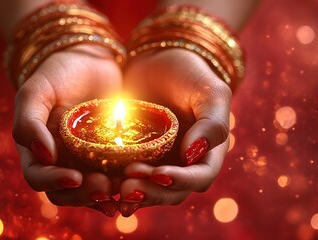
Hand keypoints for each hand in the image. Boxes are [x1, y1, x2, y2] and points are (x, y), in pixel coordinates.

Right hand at [13, 44, 121, 215]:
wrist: (90, 61)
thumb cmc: (58, 74)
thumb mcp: (36, 91)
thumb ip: (28, 122)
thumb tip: (45, 156)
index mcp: (37, 151)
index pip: (39, 177)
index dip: (54, 182)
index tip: (75, 177)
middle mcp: (60, 162)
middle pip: (67, 192)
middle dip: (84, 194)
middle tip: (105, 185)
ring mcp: (86, 161)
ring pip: (91, 190)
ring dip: (104, 195)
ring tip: (121, 188)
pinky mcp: (109, 157)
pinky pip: (114, 178)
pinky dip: (121, 187)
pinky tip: (133, 188)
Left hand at [119, 49, 231, 216]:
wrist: (157, 63)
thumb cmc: (189, 75)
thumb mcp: (210, 92)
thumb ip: (213, 123)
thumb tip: (193, 155)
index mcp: (206, 153)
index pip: (199, 177)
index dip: (181, 181)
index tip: (159, 174)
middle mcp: (182, 164)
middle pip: (171, 191)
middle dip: (152, 192)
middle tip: (129, 185)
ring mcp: (157, 163)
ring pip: (149, 189)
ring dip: (135, 193)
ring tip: (118, 188)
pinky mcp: (134, 157)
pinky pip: (127, 176)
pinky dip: (117, 184)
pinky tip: (104, 186)